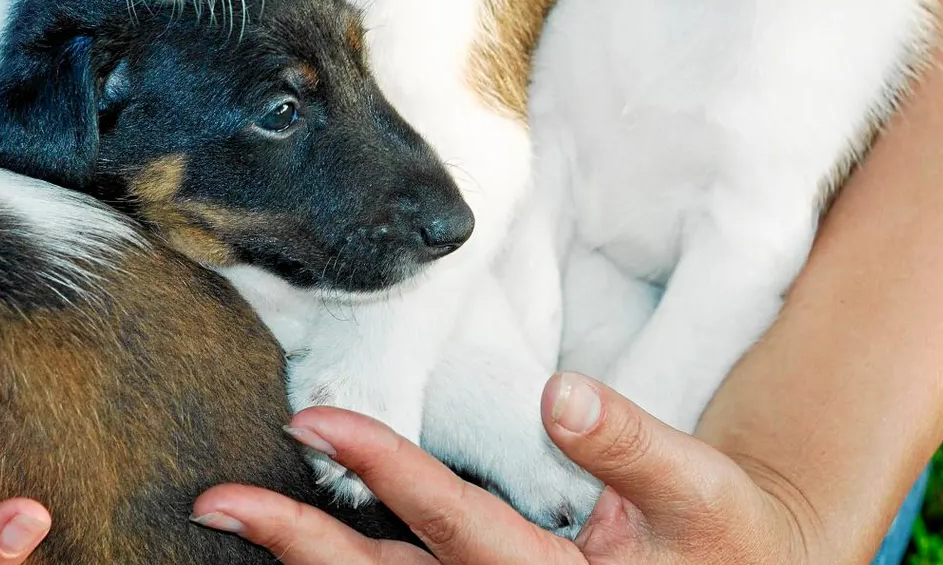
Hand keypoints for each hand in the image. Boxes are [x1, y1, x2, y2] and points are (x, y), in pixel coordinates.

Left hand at [191, 372, 813, 563]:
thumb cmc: (722, 539)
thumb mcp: (702, 489)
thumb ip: (630, 446)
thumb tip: (561, 394)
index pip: (456, 522)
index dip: (383, 469)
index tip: (315, 416)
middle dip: (299, 542)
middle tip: (219, 498)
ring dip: (304, 560)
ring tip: (231, 516)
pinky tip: (294, 542)